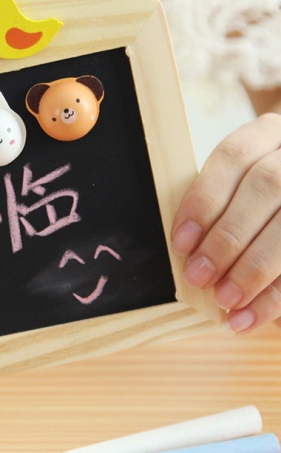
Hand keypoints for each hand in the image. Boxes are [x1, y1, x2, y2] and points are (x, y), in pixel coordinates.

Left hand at [171, 111, 280, 333]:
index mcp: (269, 133)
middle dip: (228, 238)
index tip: (181, 242)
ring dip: (254, 268)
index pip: (234, 158)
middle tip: (198, 277)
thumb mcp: (237, 184)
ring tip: (225, 301)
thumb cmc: (254, 193)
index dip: (204, 200)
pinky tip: (250, 319)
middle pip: (267, 188)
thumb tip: (186, 248)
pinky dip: (276, 296)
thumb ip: (218, 204)